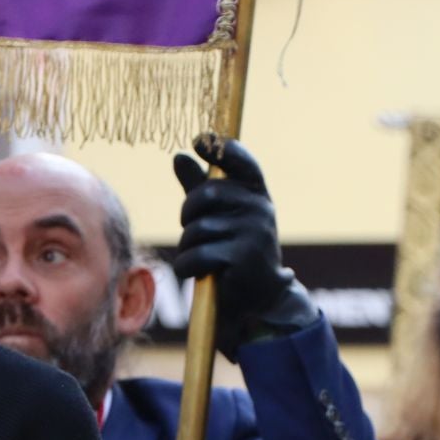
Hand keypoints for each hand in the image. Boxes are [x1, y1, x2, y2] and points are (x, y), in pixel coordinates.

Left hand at [171, 136, 314, 358]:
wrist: (258, 298)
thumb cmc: (234, 248)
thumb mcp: (220, 215)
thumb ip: (199, 187)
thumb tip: (179, 156)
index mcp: (256, 193)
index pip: (241, 161)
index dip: (220, 148)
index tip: (198, 141)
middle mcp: (260, 209)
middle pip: (206, 195)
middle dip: (188, 213)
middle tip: (190, 228)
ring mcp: (253, 233)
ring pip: (197, 229)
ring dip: (188, 246)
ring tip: (200, 257)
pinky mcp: (242, 259)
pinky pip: (196, 255)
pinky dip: (187, 266)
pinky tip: (196, 272)